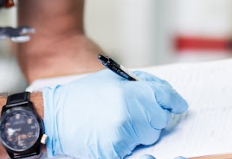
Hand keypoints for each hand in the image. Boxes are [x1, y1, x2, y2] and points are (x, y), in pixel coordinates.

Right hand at [42, 70, 187, 158]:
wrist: (54, 117)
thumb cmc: (80, 97)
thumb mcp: (110, 80)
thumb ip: (139, 84)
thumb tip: (161, 92)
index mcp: (129, 93)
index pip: (164, 97)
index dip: (173, 100)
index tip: (178, 105)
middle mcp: (128, 115)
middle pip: (160, 119)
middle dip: (153, 116)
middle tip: (139, 113)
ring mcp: (122, 136)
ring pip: (150, 136)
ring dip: (143, 132)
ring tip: (122, 123)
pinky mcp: (114, 152)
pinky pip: (137, 152)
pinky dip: (135, 147)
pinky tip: (125, 139)